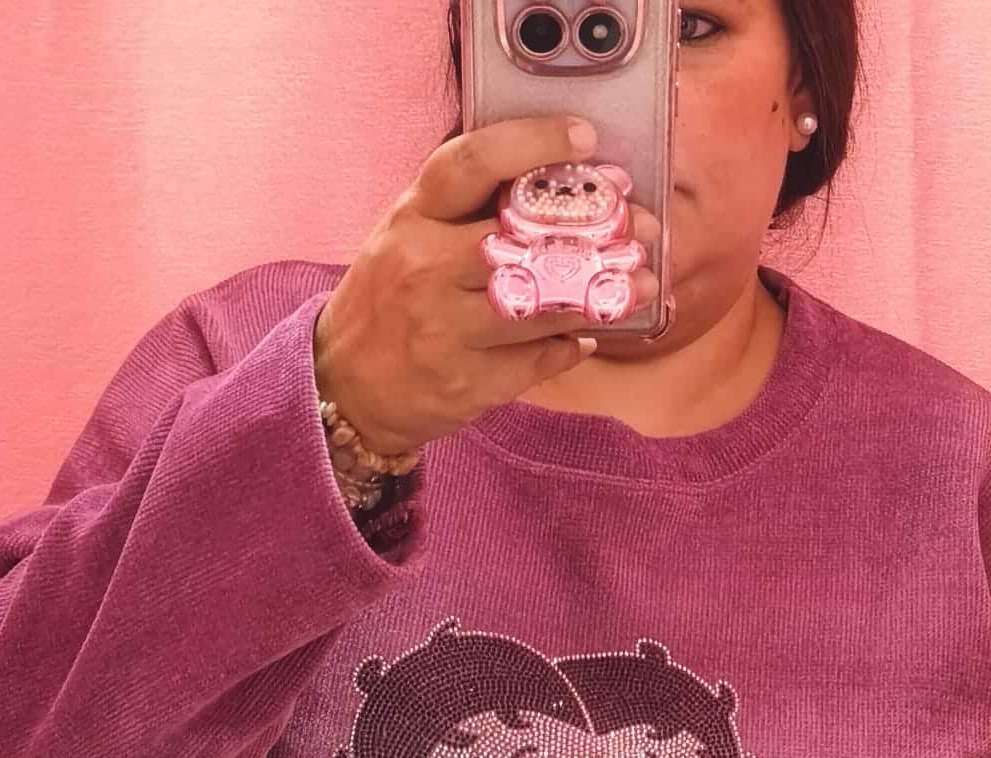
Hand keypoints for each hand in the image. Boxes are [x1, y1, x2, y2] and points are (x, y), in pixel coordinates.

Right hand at [313, 115, 660, 454]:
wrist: (347, 386)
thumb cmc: (390, 299)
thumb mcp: (408, 236)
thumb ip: (466, 209)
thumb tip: (553, 184)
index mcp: (413, 217)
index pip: (473, 163)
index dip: (534, 143)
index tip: (584, 138)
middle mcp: (425, 268)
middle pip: (521, 239)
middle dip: (591, 231)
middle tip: (638, 226)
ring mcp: (446, 330)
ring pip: (541, 305)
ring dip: (602, 294)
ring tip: (643, 282)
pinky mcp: (468, 383)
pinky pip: (538, 359)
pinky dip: (570, 344)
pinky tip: (586, 332)